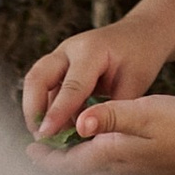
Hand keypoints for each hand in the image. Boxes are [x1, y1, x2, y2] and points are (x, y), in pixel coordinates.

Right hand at [20, 17, 163, 143]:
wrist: (141, 33)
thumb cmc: (141, 56)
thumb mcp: (135, 82)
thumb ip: (113, 110)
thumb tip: (95, 141)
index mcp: (92, 51)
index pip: (71, 85)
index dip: (57, 112)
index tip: (45, 136)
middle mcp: (70, 50)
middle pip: (37, 78)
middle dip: (33, 110)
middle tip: (40, 139)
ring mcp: (61, 57)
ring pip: (36, 83)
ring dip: (37, 112)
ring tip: (47, 140)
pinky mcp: (59, 67)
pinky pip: (45, 89)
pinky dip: (48, 110)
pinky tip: (58, 131)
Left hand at [27, 93, 174, 174]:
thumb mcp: (146, 111)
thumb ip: (111, 116)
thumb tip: (79, 122)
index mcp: (113, 154)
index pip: (68, 163)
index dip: (46, 158)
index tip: (29, 150)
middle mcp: (119, 169)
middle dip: (54, 170)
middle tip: (39, 155)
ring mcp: (133, 174)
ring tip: (62, 161)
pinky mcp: (145, 172)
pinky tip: (99, 166)